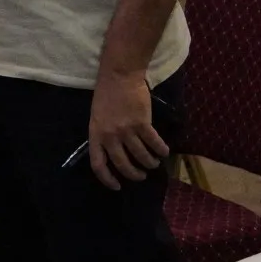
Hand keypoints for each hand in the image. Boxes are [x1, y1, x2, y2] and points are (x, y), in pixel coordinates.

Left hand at [85, 72, 169, 189]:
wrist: (119, 76)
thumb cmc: (107, 95)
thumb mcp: (97, 117)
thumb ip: (103, 135)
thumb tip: (114, 153)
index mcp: (96, 135)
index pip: (98, 164)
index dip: (108, 179)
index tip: (117, 186)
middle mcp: (110, 136)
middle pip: (123, 164)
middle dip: (134, 174)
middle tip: (141, 176)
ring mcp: (126, 130)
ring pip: (141, 155)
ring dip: (149, 163)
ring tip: (154, 163)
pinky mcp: (142, 123)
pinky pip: (153, 142)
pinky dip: (161, 149)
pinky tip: (165, 152)